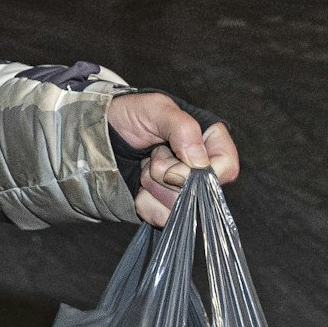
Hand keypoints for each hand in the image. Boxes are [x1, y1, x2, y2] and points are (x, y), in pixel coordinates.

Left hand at [108, 92, 238, 226]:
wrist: (101, 134)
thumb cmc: (131, 115)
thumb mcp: (156, 109)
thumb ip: (183, 128)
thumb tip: (199, 163)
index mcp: (210, 142)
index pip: (226, 168)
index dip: (199, 170)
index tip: (173, 155)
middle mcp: (201, 170)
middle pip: (200, 194)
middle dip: (166, 174)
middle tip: (152, 154)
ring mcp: (183, 192)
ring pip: (179, 208)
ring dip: (152, 185)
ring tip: (144, 165)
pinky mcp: (165, 208)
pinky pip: (160, 218)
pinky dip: (143, 200)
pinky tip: (138, 184)